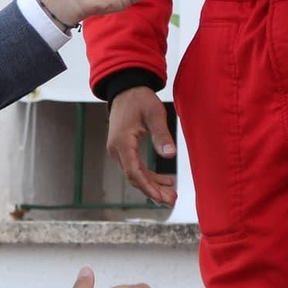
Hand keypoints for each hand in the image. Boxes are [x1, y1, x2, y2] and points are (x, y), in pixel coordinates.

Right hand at [106, 87, 176, 205]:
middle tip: (170, 199)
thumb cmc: (139, 99)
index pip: (133, 172)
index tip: (160, 197)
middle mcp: (116, 149)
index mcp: (122, 142)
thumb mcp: (154, 113)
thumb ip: (162, 135)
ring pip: (135, 174)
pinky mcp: (123, 149)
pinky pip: (135, 167)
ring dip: (152, 184)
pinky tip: (164, 179)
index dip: (147, 187)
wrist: (126, 88)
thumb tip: (170, 155)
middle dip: (152, 190)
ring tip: (170, 192)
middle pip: (134, 177)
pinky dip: (148, 175)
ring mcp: (118, 150)